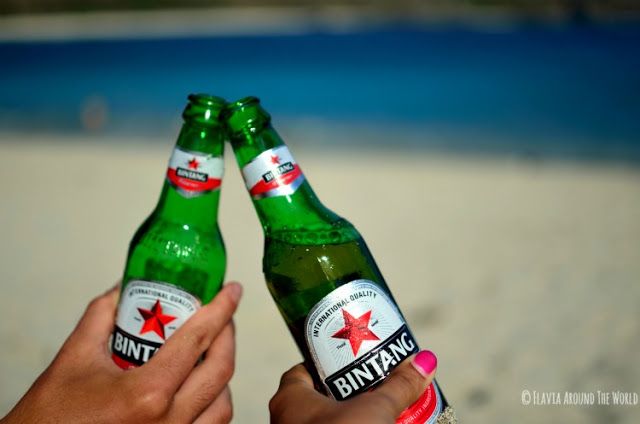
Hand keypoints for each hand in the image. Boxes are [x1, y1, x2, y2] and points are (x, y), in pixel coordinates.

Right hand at [1, 282, 242, 423]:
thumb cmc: (50, 418)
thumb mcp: (72, 358)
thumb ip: (101, 316)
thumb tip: (123, 288)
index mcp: (147, 393)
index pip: (198, 339)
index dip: (221, 309)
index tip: (232, 290)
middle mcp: (169, 421)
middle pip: (221, 369)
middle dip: (228, 335)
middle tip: (222, 316)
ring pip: (223, 404)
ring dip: (223, 373)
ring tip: (212, 352)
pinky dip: (213, 404)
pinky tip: (201, 388)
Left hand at [269, 350, 436, 423]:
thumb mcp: (376, 408)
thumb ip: (399, 385)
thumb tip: (424, 360)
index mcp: (290, 399)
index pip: (304, 370)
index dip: (329, 363)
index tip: (355, 359)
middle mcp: (288, 421)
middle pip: (319, 398)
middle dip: (348, 393)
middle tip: (377, 384)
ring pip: (329, 422)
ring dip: (353, 417)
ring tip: (382, 410)